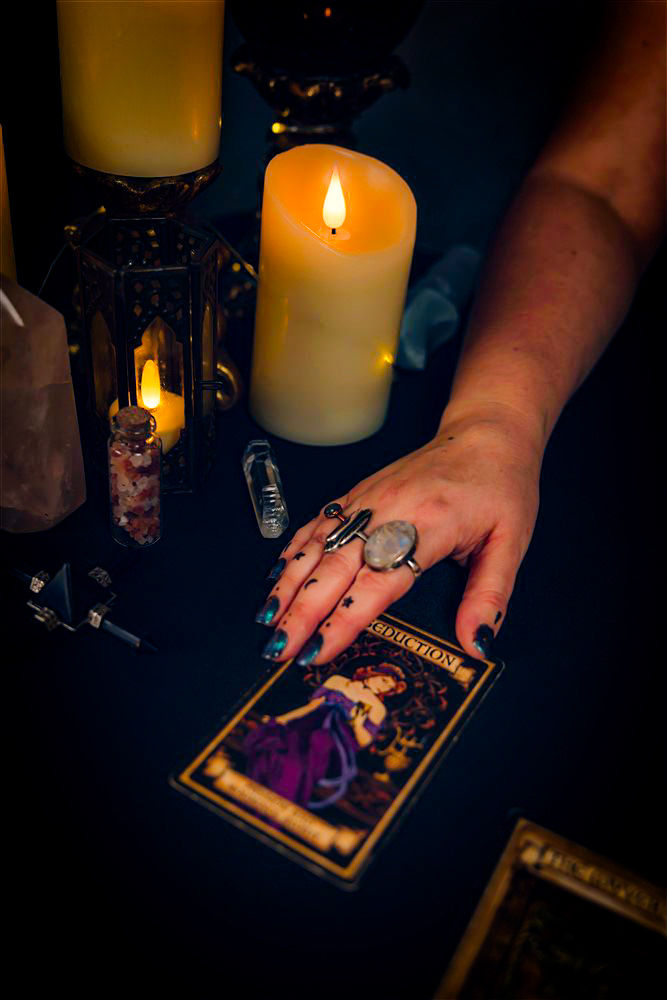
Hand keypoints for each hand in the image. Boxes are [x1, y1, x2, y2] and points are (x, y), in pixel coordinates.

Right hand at [256, 405, 541, 663]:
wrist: (485, 434)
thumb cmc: (500, 487)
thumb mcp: (510, 543)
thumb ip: (490, 596)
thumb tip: (476, 644)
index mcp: (427, 527)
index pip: (376, 583)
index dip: (343, 620)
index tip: (318, 651)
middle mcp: (387, 512)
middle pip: (333, 569)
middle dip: (300, 612)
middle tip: (277, 650)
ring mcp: (367, 500)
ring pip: (316, 546)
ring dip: (287, 584)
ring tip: (265, 620)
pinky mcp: (359, 493)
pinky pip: (318, 524)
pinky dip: (293, 550)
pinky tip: (276, 575)